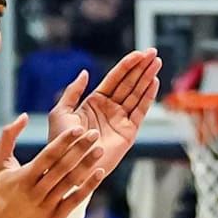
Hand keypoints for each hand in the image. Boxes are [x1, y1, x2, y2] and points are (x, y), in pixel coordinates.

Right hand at [0, 115, 104, 217]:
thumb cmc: (1, 188)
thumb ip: (8, 136)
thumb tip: (24, 116)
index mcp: (23, 177)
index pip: (48, 156)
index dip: (64, 141)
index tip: (78, 128)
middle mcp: (35, 192)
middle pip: (62, 167)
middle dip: (80, 149)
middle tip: (95, 133)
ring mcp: (46, 206)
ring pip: (71, 182)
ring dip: (87, 165)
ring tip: (100, 149)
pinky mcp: (55, 217)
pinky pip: (75, 200)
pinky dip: (88, 186)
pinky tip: (99, 172)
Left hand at [48, 49, 160, 175]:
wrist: (69, 166)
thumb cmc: (61, 142)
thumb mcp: (61, 112)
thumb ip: (72, 92)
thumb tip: (84, 72)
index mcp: (95, 102)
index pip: (115, 79)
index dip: (127, 65)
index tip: (139, 52)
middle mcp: (110, 109)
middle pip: (129, 83)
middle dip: (141, 67)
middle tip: (153, 52)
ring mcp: (120, 120)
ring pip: (136, 94)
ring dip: (147, 78)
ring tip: (156, 62)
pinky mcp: (128, 132)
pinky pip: (140, 112)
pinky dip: (147, 97)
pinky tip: (154, 82)